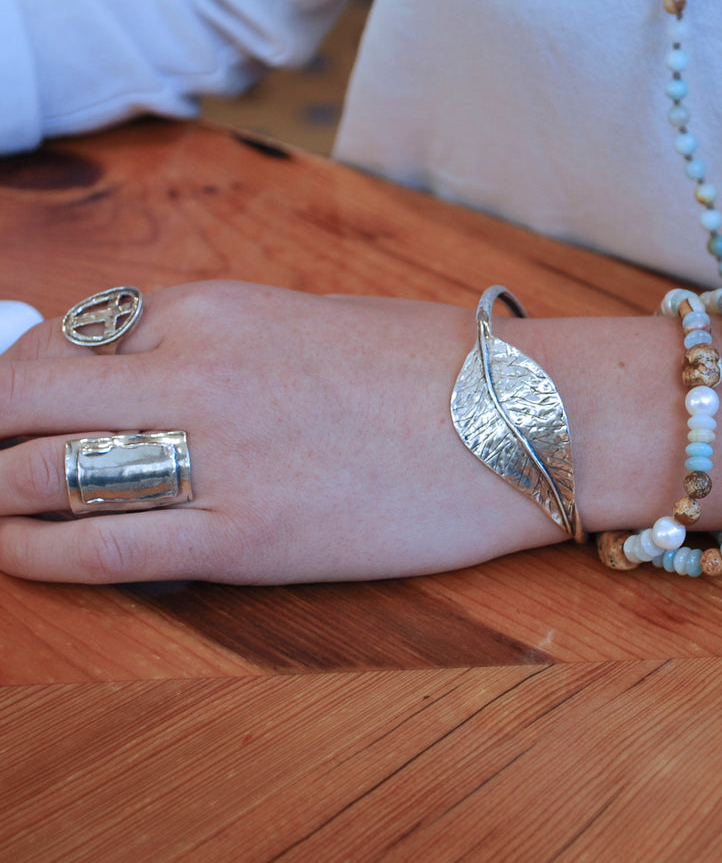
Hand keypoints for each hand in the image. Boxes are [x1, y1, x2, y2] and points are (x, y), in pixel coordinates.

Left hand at [0, 280, 561, 583]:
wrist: (530, 415)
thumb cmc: (436, 367)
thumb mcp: (310, 323)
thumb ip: (218, 344)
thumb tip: (143, 374)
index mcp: (218, 309)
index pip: (63, 336)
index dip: (16, 378)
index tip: (9, 407)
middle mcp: (201, 372)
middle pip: (25, 398)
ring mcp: (221, 457)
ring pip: (46, 474)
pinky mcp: (250, 538)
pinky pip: (105, 549)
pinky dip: (40, 553)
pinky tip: (18, 551)